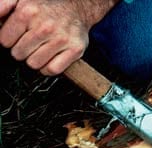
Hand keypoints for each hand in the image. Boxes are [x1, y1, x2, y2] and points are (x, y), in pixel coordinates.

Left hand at [0, 0, 118, 75]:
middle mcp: (45, 26)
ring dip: (35, 59)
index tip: (18, 35)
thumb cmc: (46, 7)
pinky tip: (50, 58)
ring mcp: (61, 39)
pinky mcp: (75, 49)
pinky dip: (49, 68)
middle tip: (31, 42)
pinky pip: (52, 69)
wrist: (77, 9)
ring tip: (41, 49)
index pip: (4, 41)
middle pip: (18, 54)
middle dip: (22, 50)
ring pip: (34, 64)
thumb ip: (2, 6)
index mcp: (28, 12)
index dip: (10, 40)